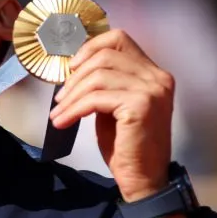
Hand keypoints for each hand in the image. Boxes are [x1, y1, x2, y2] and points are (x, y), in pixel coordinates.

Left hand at [48, 29, 174, 201]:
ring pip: (98, 76)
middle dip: (75, 76)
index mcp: (153, 73)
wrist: (143, 179)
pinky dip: (74, 109)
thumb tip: (73, 67)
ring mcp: (152, 91)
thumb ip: (104, 82)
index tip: (71, 67)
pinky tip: (63, 121)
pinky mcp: (140, 106)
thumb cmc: (126, 144)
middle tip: (60, 97)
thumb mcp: (113, 105)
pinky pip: (96, 98)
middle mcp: (157, 78)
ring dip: (71, 95)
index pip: (119, 38)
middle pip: (104, 56)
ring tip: (59, 113)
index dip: (90, 47)